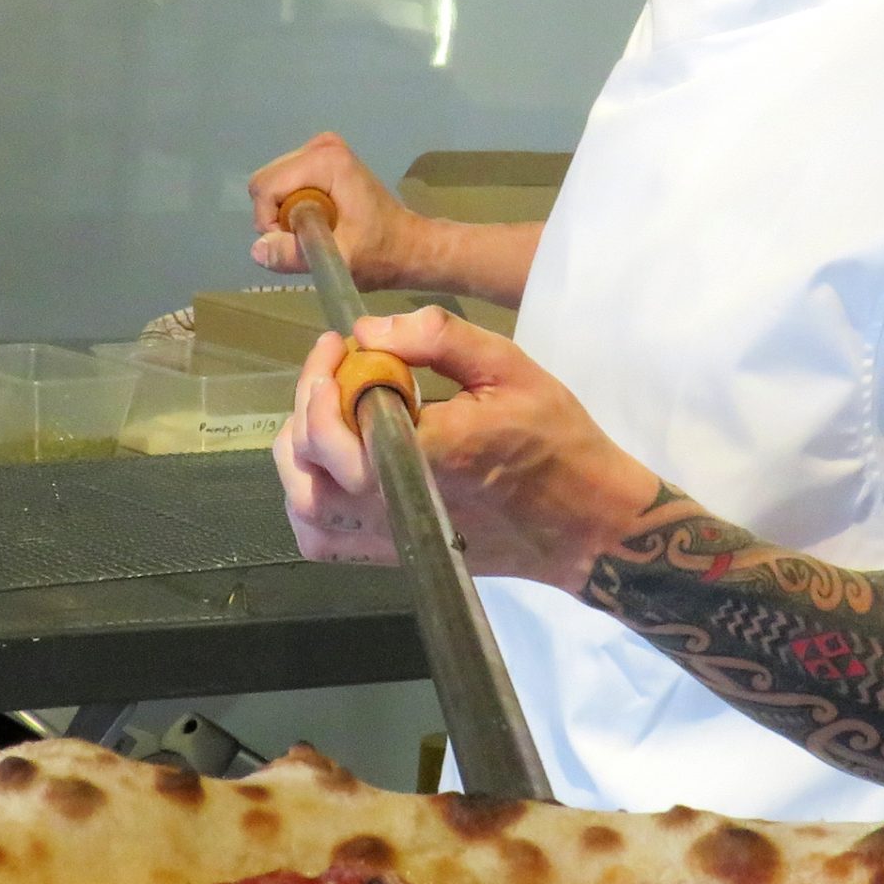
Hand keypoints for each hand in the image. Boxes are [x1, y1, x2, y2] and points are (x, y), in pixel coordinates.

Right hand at [248, 133, 424, 287]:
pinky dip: (292, 205)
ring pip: (272, 183)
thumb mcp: (338, 259)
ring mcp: (321, 149)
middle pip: (266, 182)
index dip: (270, 221)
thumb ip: (296, 255)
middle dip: (275, 216)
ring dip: (284, 213)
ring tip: (315, 230)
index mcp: (326, 162)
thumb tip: (257, 249)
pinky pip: (285, 182)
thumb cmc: (380, 254)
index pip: (267, 187)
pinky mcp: (321, 158)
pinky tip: (317, 219)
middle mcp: (321, 146)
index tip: (295, 244)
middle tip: (306, 239)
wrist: (408, 246)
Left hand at [273, 307, 658, 592]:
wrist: (584, 522)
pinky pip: (322, 542)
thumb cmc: (555, 439)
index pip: (335, 423)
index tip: (339, 344)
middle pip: (309, 461)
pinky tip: (329, 469)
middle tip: (333, 371)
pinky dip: (308, 506)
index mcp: (428, 449)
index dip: (322, 376)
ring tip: (326, 416)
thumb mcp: (509, 367)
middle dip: (308, 404)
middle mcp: (399, 499)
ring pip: (306, 504)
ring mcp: (393, 534)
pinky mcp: (396, 554)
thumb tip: (366, 330)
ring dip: (300, 454)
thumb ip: (438, 337)